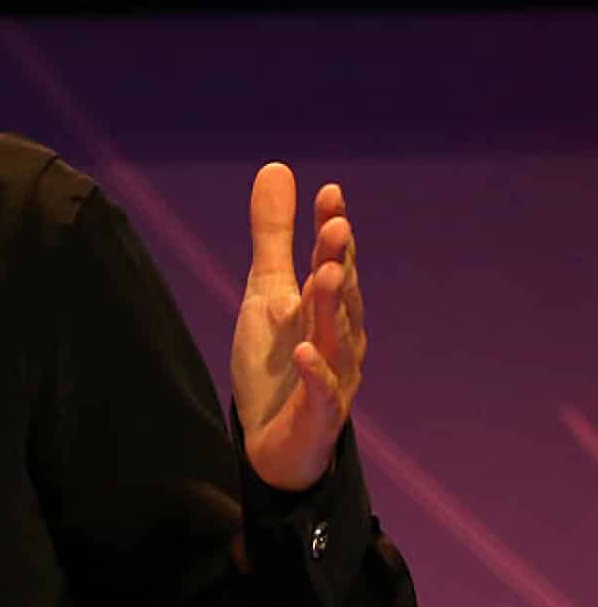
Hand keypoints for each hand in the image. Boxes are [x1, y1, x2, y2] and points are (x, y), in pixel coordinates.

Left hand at [231, 162, 366, 490]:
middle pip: (339, 294)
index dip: (331, 229)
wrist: (272, 440)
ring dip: (331, 307)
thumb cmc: (276, 360)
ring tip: (323, 274)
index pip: (333, 260)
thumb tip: (277, 167)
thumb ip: (273, 234)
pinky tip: (301, 352)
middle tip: (336, 225)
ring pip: (336, 338)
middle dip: (338, 260)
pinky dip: (313, 372)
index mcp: (327, 306)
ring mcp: (334, 376)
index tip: (329, 193)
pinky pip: (321, 391)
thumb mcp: (267, 290)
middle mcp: (340, 337)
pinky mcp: (319, 414)